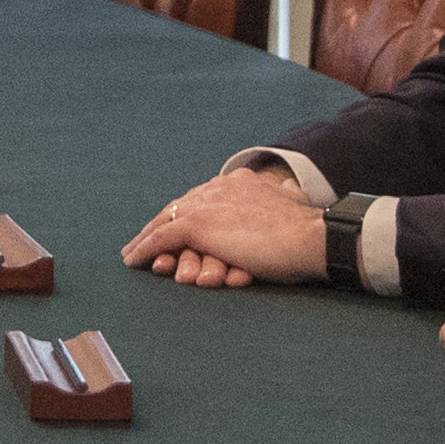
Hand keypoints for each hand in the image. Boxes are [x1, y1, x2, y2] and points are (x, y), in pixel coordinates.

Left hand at [124, 164, 328, 291]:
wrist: (311, 238)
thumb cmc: (309, 229)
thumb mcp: (293, 204)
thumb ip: (285, 195)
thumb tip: (289, 188)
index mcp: (239, 182)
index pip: (201, 198)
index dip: (186, 213)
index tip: (175, 225)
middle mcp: (218, 187)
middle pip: (178, 207)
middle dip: (159, 225)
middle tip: (143, 242)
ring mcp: (206, 205)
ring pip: (164, 222)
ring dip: (146, 240)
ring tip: (133, 254)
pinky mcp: (198, 225)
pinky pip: (162, 238)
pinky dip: (145, 250)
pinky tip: (133, 261)